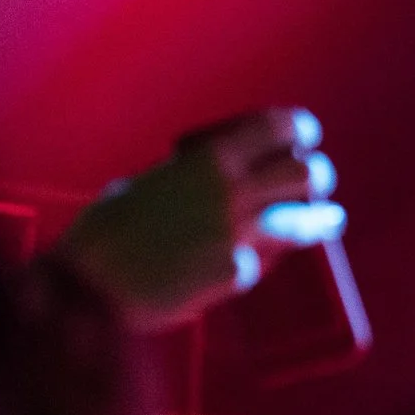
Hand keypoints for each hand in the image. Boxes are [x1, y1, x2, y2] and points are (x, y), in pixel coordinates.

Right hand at [55, 107, 344, 332]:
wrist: (86, 288)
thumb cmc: (103, 235)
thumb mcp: (145, 185)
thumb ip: (188, 178)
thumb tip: (203, 176)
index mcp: (209, 159)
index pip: (279, 127)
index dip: (299, 129)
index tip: (304, 136)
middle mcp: (233, 191)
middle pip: (308, 172)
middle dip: (317, 176)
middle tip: (314, 185)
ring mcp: (239, 234)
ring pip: (307, 218)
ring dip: (320, 219)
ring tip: (328, 221)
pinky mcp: (237, 274)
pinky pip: (265, 262)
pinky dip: (261, 262)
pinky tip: (253, 264)